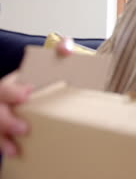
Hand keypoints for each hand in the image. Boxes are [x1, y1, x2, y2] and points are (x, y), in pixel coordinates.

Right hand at [0, 37, 73, 156]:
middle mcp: (2, 101)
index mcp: (12, 85)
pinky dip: (4, 146)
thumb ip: (58, 53)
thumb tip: (65, 47)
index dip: (13, 92)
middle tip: (23, 128)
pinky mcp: (2, 130)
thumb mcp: (48, 65)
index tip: (26, 95)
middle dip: (6, 119)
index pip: (6, 88)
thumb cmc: (42, 82)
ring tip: (15, 148)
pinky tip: (14, 153)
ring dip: (2, 137)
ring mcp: (1, 115)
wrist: (36, 95)